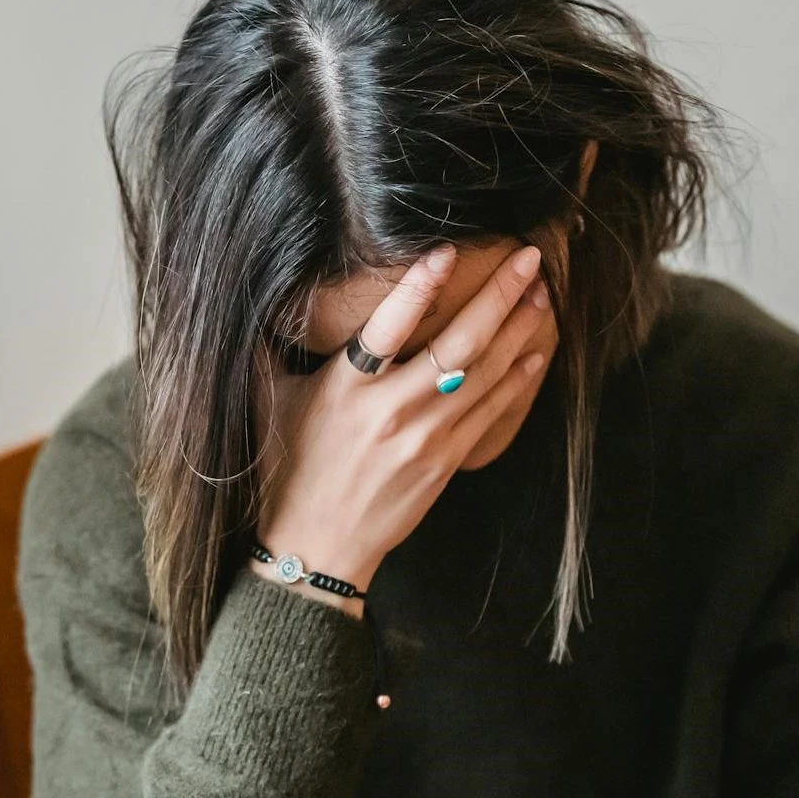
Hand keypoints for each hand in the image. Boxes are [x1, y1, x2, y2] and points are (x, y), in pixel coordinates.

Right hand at [251, 242, 550, 614]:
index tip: (446, 251)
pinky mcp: (445, 462)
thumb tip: (258, 298)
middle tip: (529, 259)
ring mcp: (424, 438)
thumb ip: (267, 349)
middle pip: (458, 344)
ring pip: (484, 372)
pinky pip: (490, 411)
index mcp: (345, 389)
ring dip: (518, 329)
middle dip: (499, 296)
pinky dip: (516, 379)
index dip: (418, 287)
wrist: (316, 545)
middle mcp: (390, 410)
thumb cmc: (287, 471)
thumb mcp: (268, 402)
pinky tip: (536, 351)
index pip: (387, 326)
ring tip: (540, 293)